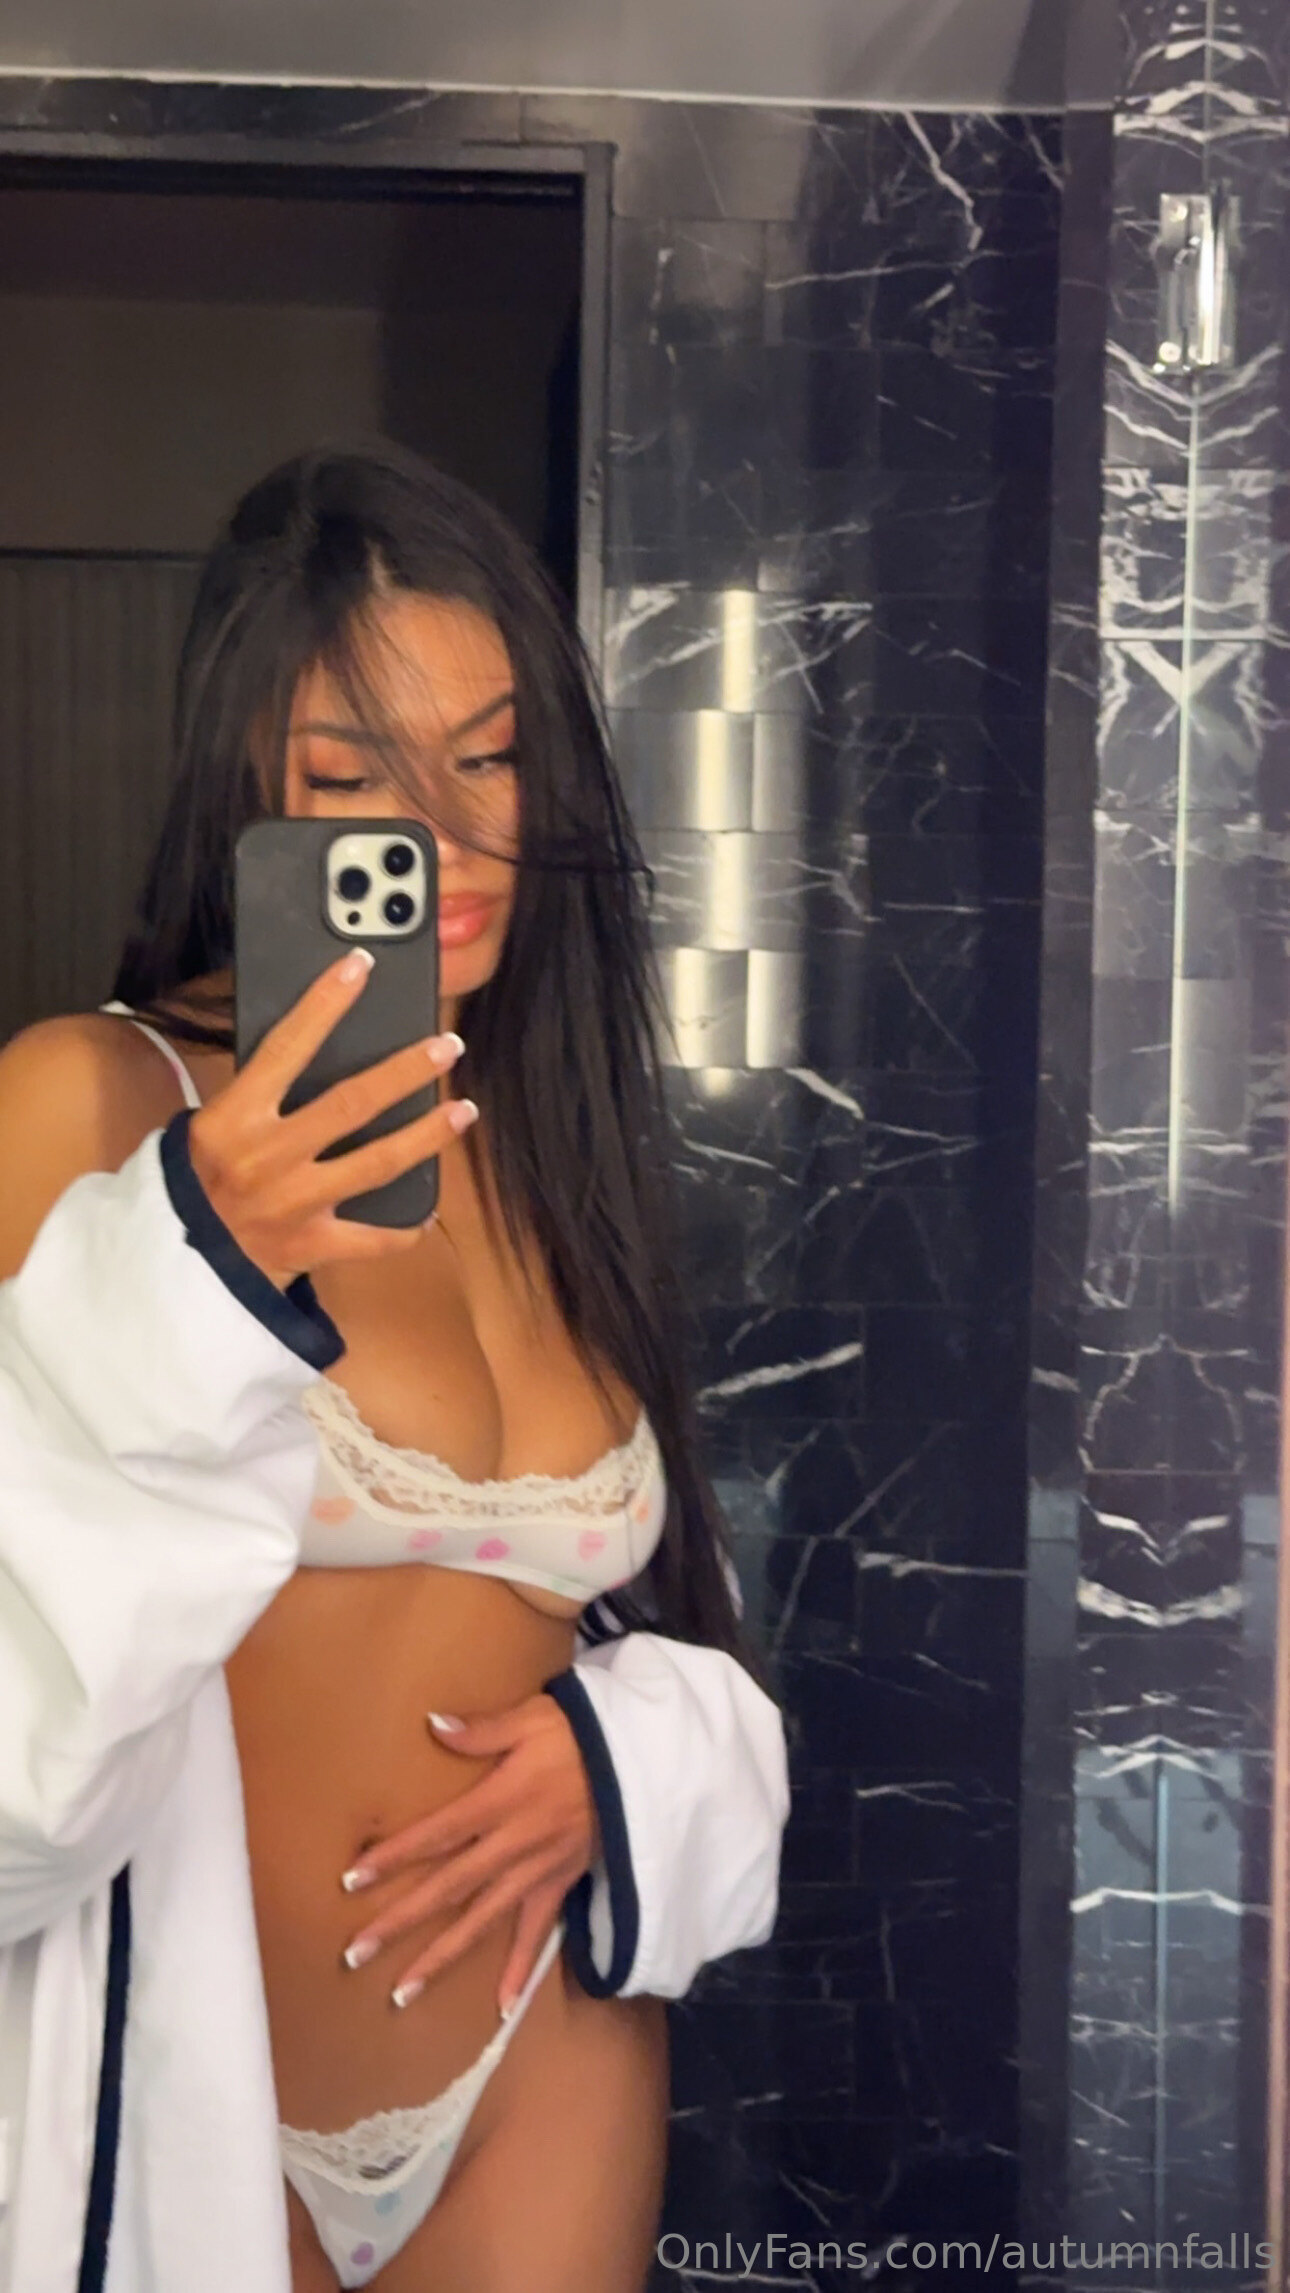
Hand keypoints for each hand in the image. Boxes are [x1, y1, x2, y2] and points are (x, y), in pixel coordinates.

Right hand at [188, 949, 475, 1285]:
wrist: (175, 1257)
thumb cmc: (200, 1177)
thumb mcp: (215, 1123)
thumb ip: (261, 1093)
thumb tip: (318, 1043)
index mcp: (236, 1117)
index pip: (286, 1047)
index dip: (324, 1003)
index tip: (360, 966)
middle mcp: (269, 1156)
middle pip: (351, 1103)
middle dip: (406, 1071)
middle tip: (447, 1046)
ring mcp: (295, 1202)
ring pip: (377, 1163)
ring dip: (427, 1136)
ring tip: (463, 1111)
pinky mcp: (312, 1244)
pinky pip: (371, 1238)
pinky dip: (405, 1227)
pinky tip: (430, 1209)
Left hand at [338, 1693, 599, 2014]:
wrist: (644, 1765)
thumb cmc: (584, 1734)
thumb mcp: (533, 1718)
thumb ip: (483, 1729)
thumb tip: (432, 1723)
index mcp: (501, 1801)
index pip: (437, 1835)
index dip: (395, 1857)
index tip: (353, 1880)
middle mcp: (514, 1845)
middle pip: (448, 1889)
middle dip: (400, 1921)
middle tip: (354, 1954)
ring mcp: (537, 1872)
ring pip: (482, 1922)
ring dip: (441, 1958)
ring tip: (402, 1994)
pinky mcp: (561, 1884)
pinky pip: (538, 1934)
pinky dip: (520, 1971)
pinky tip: (500, 2009)